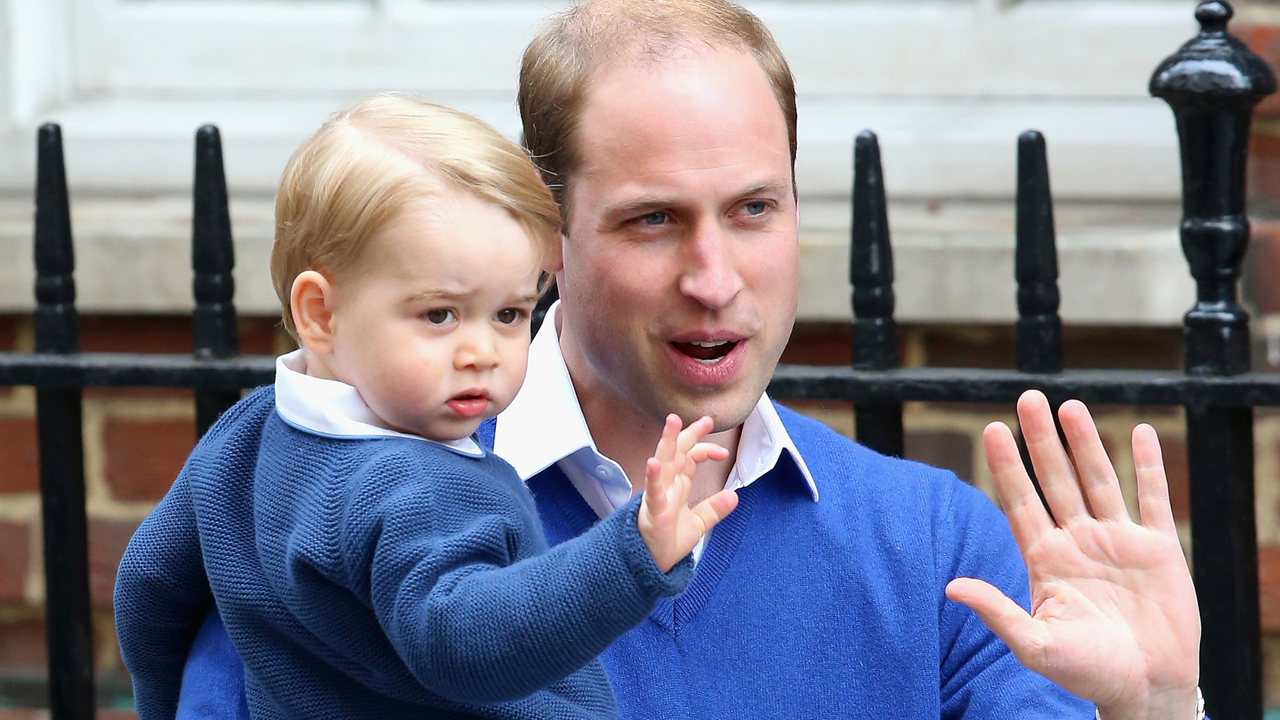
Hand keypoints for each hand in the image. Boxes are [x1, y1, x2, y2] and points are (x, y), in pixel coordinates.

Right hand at [637, 414, 738, 572]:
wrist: (652, 565)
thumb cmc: (668, 542)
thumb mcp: (699, 524)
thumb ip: (714, 508)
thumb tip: (734, 495)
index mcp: (677, 486)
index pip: (690, 458)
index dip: (705, 449)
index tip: (724, 452)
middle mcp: (667, 486)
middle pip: (678, 452)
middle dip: (689, 433)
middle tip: (706, 419)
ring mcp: (658, 496)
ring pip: (663, 463)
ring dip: (667, 442)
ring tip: (673, 422)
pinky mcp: (653, 511)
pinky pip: (652, 491)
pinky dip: (653, 477)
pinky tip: (653, 462)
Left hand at [945, 390, 1199, 719]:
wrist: (1145, 690)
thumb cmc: (1086, 673)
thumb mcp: (1035, 644)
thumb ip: (997, 612)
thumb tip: (950, 588)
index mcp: (1045, 558)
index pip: (1020, 500)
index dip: (1006, 465)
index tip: (991, 429)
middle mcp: (1077, 541)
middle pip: (1055, 478)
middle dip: (1041, 439)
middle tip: (1027, 396)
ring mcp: (1117, 541)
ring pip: (1098, 479)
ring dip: (1085, 443)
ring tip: (1069, 405)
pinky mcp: (1158, 549)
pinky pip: (1152, 498)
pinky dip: (1148, 466)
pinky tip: (1140, 432)